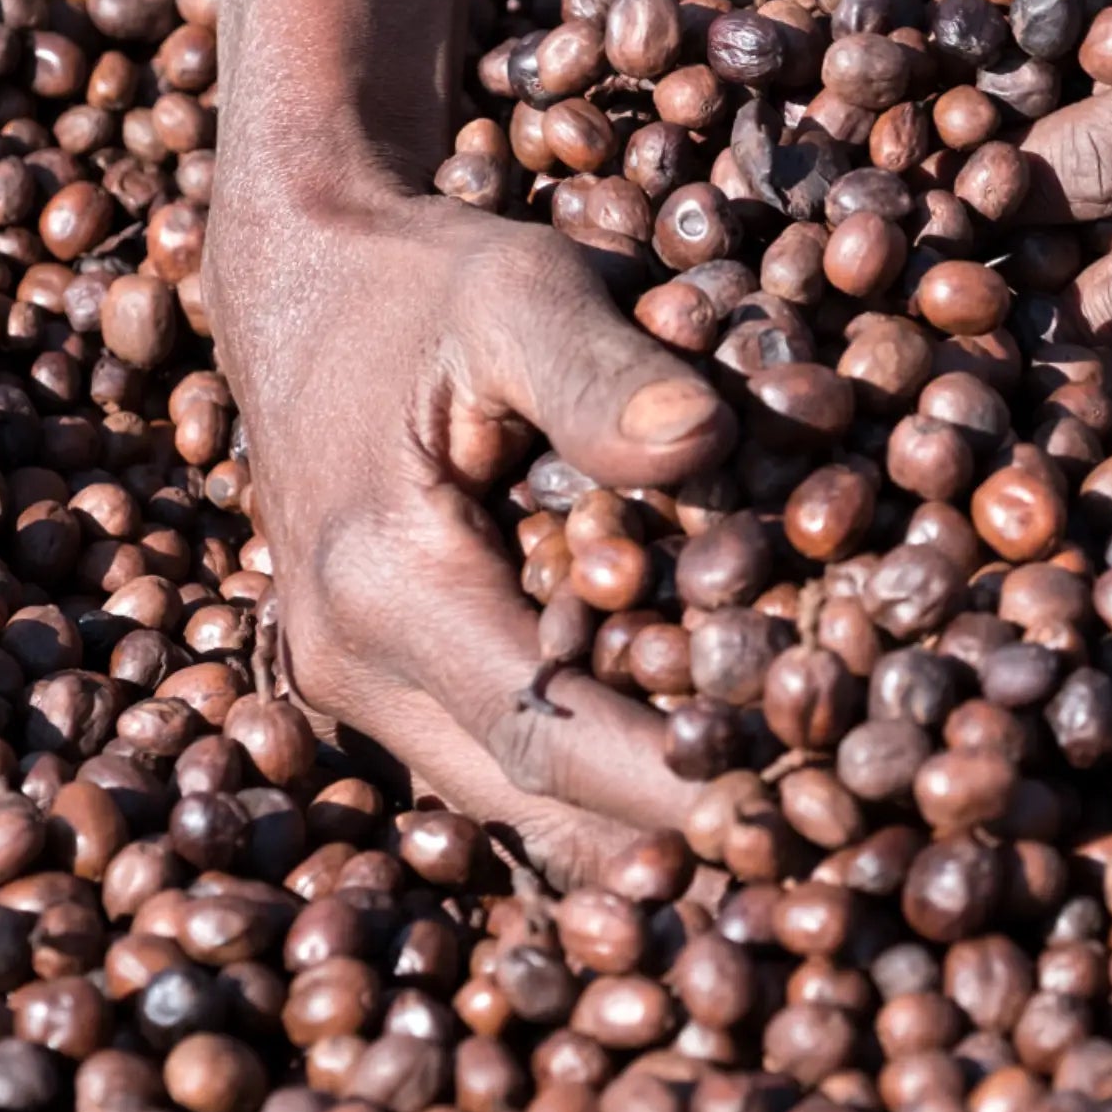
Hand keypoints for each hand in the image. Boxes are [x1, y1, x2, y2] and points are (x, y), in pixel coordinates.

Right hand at [205, 187, 733, 886]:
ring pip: (508, 789)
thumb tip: (706, 441)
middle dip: (668, 826)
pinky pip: (491, 747)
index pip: (550, 731)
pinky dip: (587, 768)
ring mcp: (356, 675)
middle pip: (532, 795)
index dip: (671, 783)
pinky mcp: (384, 667)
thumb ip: (603, 373)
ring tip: (769, 822)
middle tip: (811, 833)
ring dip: (628, 811)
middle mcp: (351, 659)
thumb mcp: (516, 292)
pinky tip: (683, 771)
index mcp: (384, 583)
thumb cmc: (420, 279)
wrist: (300, 278)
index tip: (795, 802)